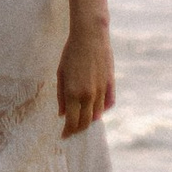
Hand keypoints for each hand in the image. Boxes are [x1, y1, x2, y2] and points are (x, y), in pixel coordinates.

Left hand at [56, 18, 113, 137]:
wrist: (90, 35)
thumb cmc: (71, 53)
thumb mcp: (60, 73)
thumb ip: (61, 96)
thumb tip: (62, 114)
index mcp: (73, 93)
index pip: (72, 122)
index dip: (68, 132)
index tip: (64, 136)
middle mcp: (88, 95)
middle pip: (85, 122)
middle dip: (78, 129)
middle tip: (72, 131)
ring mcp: (101, 90)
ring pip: (97, 114)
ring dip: (89, 120)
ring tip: (82, 121)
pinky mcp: (110, 83)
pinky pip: (108, 103)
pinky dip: (103, 110)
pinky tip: (97, 110)